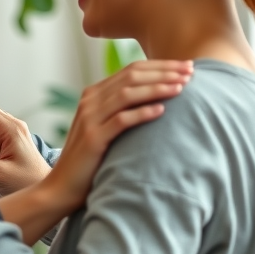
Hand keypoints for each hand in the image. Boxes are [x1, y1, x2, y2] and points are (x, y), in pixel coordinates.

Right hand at [41, 59, 191, 208]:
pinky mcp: (93, 138)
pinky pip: (121, 120)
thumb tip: (157, 99)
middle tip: (191, 71)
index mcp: (94, 94)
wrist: (62, 187)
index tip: (187, 66)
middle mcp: (90, 101)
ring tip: (181, 87)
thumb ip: (121, 110)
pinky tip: (162, 110)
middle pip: (132, 76)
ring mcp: (90, 118)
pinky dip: (142, 113)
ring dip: (157, 88)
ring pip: (128, 94)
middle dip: (164, 72)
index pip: (132, 69)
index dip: (161, 66)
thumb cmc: (91, 159)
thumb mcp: (104, 127)